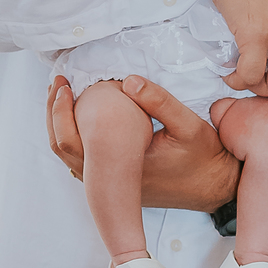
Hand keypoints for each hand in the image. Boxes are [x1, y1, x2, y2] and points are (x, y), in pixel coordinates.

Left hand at [47, 75, 240, 212]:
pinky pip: (86, 162)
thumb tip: (128, 80)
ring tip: (62, 97)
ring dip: (62, 127)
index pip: (72, 140)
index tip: (63, 84)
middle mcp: (111, 181)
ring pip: (71, 158)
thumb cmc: (204, 156)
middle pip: (63, 149)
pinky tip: (81, 118)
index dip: (59, 109)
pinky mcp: (120, 185)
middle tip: (56, 85)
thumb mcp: (188, 125)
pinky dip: (77, 139)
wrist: (215, 186)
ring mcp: (114, 187)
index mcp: (121, 166)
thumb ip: (160, 102)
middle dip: (53, 114)